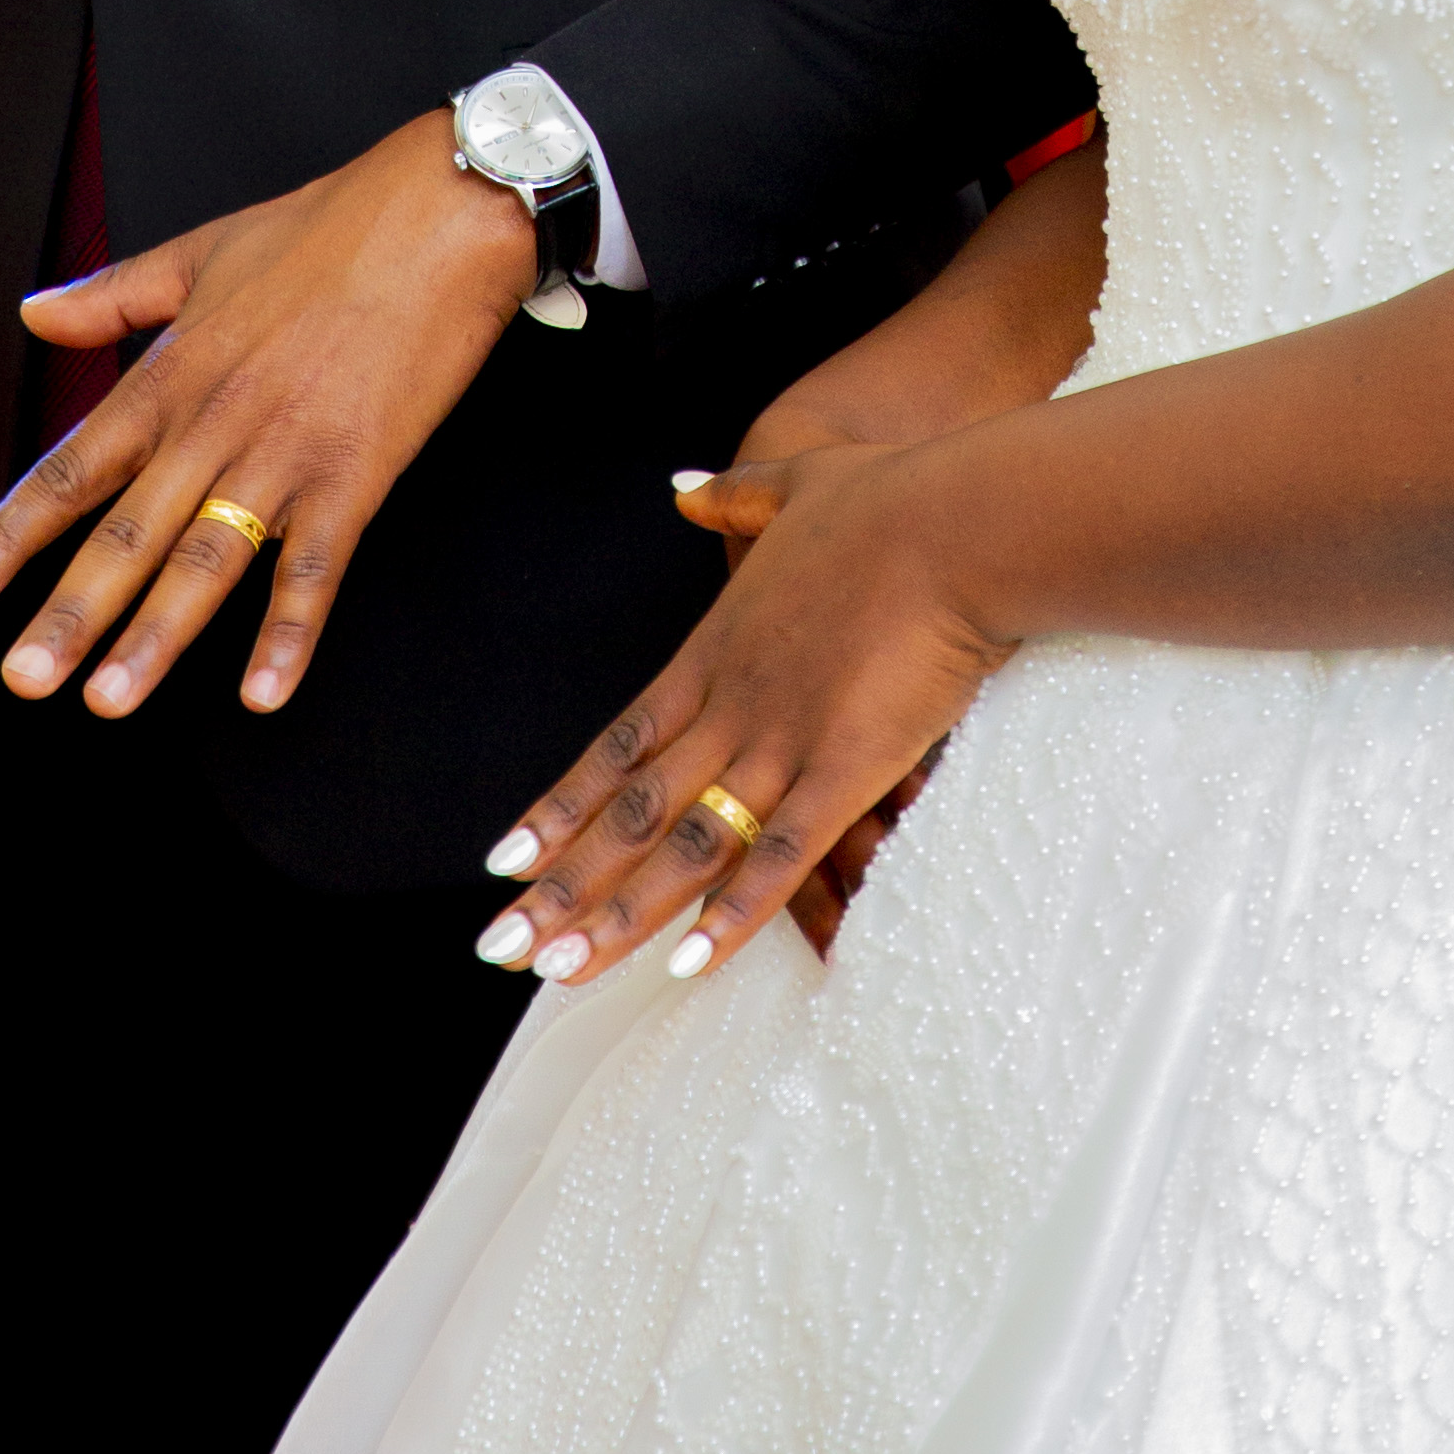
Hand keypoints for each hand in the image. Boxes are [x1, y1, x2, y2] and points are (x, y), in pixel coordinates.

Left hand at [0, 108, 537, 719]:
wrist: (442, 212)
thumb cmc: (328, 226)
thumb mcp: (203, 251)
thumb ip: (113, 296)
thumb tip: (32, 312)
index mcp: (173, 373)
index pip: (72, 468)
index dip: (11, 534)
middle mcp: (215, 423)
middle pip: (129, 532)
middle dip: (71, 612)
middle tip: (23, 680)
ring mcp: (286, 454)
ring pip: (207, 561)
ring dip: (157, 637)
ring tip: (109, 701)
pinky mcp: (356, 473)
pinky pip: (316, 568)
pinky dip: (290, 633)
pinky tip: (264, 692)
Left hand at [477, 440, 1012, 994]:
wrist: (955, 518)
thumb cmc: (887, 496)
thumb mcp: (794, 482)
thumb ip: (734, 496)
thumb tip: (682, 487)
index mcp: (715, 651)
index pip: (618, 746)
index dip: (560, 808)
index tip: (503, 859)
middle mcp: (732, 706)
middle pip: (630, 811)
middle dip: (563, 884)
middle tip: (499, 946)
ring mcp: (783, 742)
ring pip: (684, 846)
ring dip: (620, 914)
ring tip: (560, 970)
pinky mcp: (844, 770)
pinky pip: (779, 857)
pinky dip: (732, 912)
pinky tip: (687, 965)